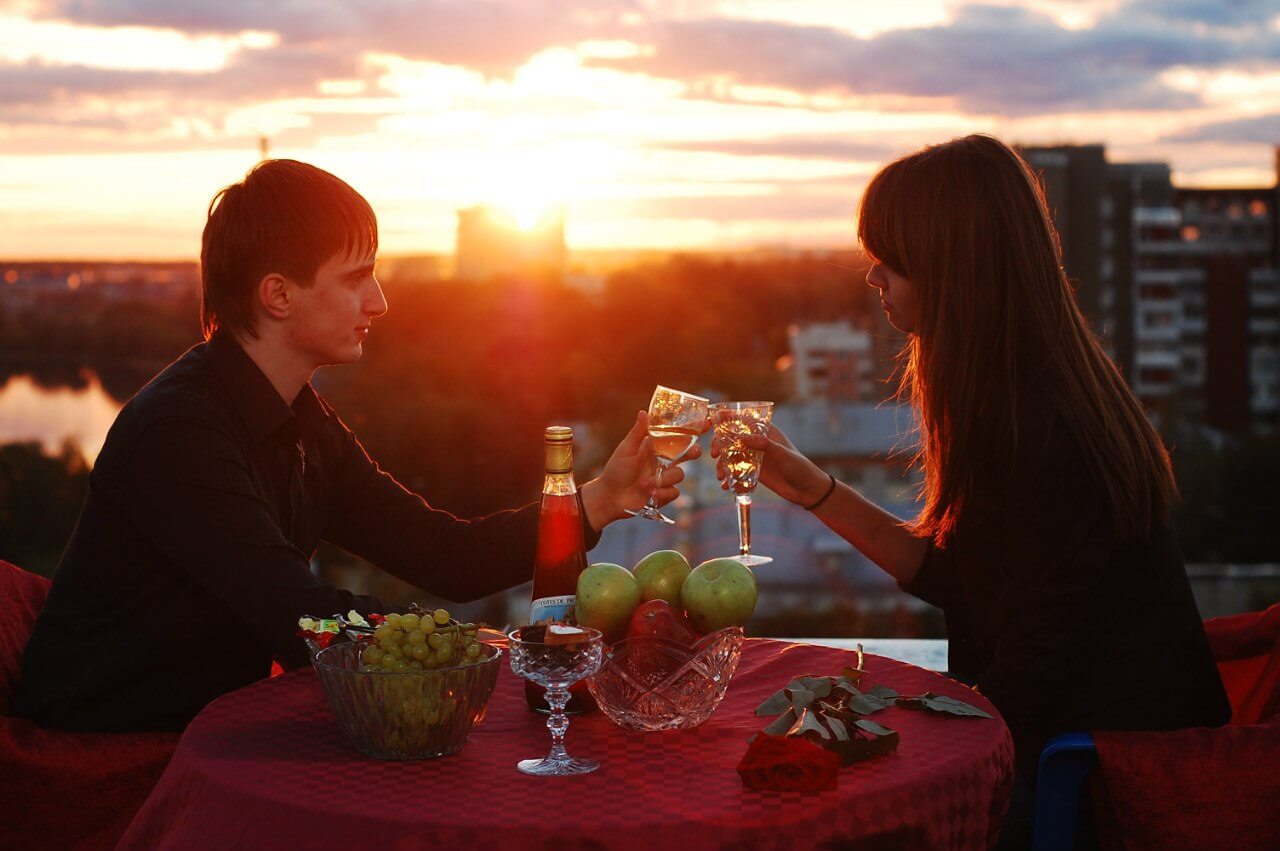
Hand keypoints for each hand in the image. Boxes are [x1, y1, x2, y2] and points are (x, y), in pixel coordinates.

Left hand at [580, 410, 701, 530]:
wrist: (610, 497)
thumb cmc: (616, 470)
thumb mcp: (626, 449)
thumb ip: (638, 432)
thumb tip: (644, 412)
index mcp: (656, 447)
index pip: (678, 435)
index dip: (693, 430)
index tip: (706, 422)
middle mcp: (664, 461)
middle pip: (688, 453)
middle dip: (694, 452)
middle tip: (694, 452)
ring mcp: (665, 478)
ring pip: (680, 475)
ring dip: (663, 479)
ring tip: (643, 484)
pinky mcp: (665, 494)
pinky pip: (674, 492)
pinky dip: (662, 493)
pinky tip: (649, 494)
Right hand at [710, 422, 829, 506]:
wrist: (807, 490)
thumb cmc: (799, 466)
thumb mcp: (781, 453)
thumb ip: (763, 444)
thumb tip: (741, 438)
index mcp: (765, 431)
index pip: (743, 420)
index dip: (726, 420)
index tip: (712, 425)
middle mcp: (757, 442)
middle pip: (732, 439)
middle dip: (719, 446)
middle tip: (713, 455)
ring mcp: (754, 457)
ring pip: (731, 457)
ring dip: (722, 465)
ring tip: (720, 476)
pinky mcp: (753, 472)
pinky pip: (736, 472)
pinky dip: (729, 478)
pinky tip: (725, 485)